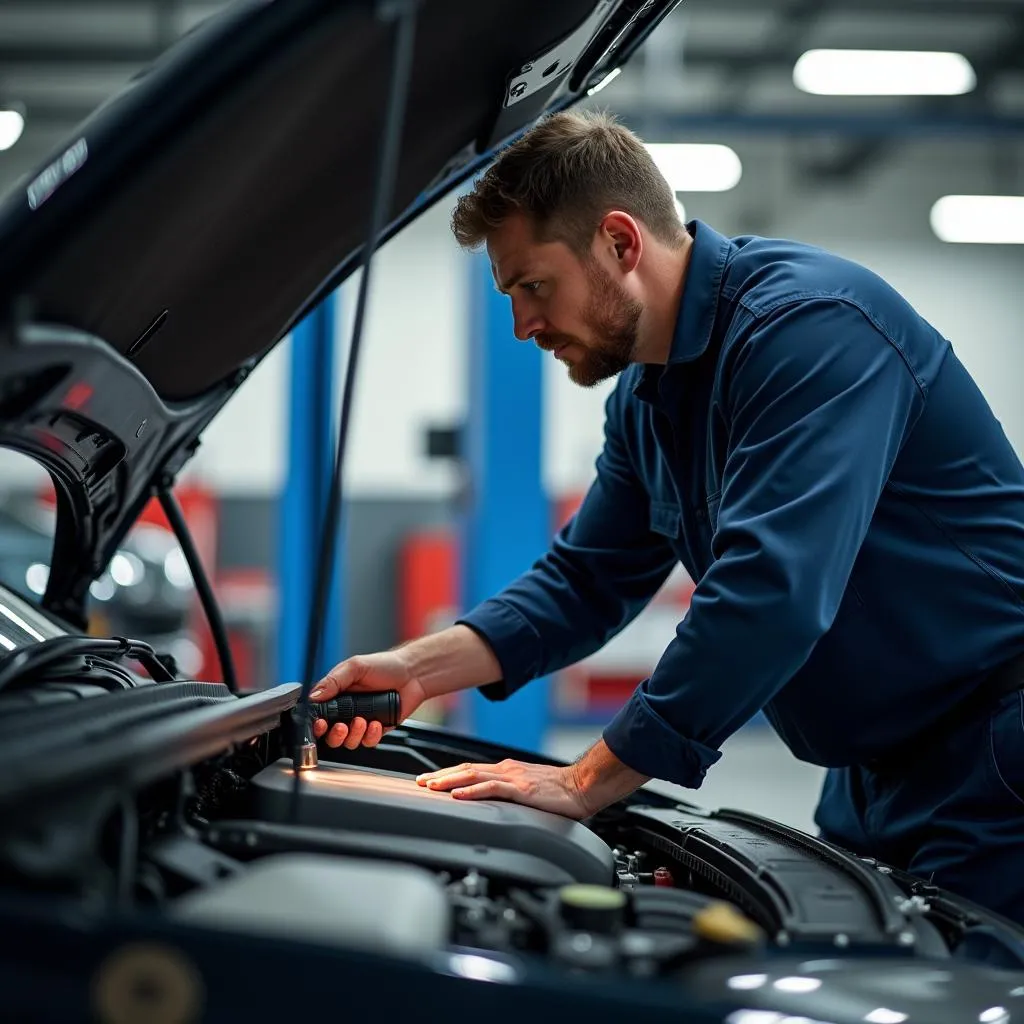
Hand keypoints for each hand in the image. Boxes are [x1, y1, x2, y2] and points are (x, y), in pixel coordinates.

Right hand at [309, 650, 426, 749]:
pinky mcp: (377, 730)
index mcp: (337, 695)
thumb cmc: (384, 665)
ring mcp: (361, 722)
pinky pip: (368, 742)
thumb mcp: (355, 667)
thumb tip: (313, 695)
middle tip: (341, 726)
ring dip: (354, 734)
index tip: (319, 723)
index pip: (319, 714)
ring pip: (348, 741)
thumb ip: (333, 681)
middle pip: (330, 734)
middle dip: (334, 734)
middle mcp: (347, 711)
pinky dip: (371, 735)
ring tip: (363, 720)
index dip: (316, 723)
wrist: (412, 673)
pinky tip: (377, 723)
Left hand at [415, 759, 593, 818]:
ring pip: (474, 776)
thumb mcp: (529, 790)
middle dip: (441, 776)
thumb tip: (495, 804)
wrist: (583, 785)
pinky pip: (492, 789)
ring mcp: (513, 778)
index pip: (471, 770)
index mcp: (507, 770)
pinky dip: (472, 792)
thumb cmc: (561, 791)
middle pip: (466, 770)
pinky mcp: (522, 789)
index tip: (430, 780)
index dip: (448, 774)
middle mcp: (506, 770)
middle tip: (420, 782)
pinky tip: (459, 796)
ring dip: (450, 781)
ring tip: (431, 787)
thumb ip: (511, 794)